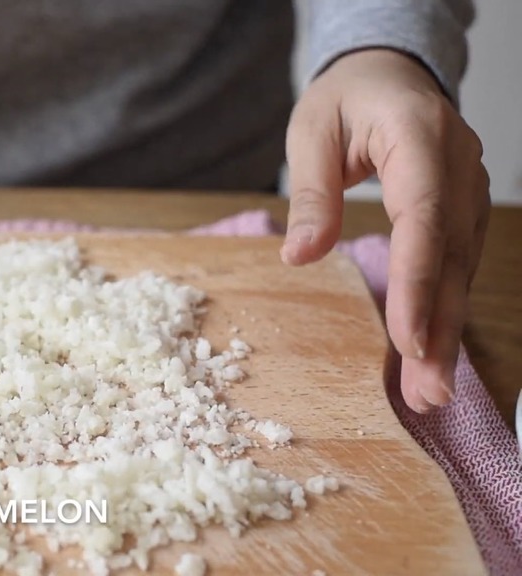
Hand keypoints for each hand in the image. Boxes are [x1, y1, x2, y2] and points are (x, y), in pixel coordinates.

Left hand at [283, 49, 489, 413]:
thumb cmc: (345, 98)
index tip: (409, 340)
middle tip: (429, 392)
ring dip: (447, 331)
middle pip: (451, 256)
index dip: (418, 283)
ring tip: (431, 390)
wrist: (387, 73)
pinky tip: (433, 351)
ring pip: (461, 268)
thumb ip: (312, 192)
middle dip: (441, 328)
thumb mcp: (311, 132)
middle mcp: (458, 165)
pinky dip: (444, 309)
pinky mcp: (462, 209)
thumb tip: (299, 256)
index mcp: (419, 136)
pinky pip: (456, 263)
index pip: (423, 218)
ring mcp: (467, 188)